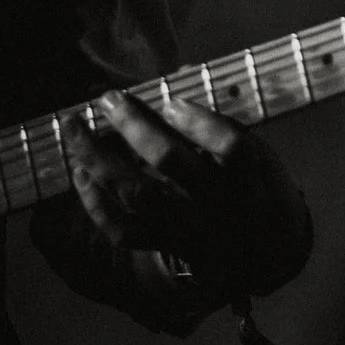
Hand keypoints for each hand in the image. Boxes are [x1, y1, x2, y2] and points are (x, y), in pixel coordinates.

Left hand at [62, 91, 311, 296]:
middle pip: (170, 160)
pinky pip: (123, 230)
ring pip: (136, 192)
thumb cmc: (260, 188)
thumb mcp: (263, 157)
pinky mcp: (166, 245)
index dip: (199, 122)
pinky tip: (81, 174)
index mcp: (249, 177)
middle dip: (134, 123)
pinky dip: (96, 203)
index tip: (172, 103)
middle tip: (108, 99)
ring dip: (99, 157)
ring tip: (76, 128)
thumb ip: (226, 129)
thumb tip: (176, 90)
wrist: (267, 254)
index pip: (231, 148)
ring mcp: (187, 228)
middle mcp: (215, 203)